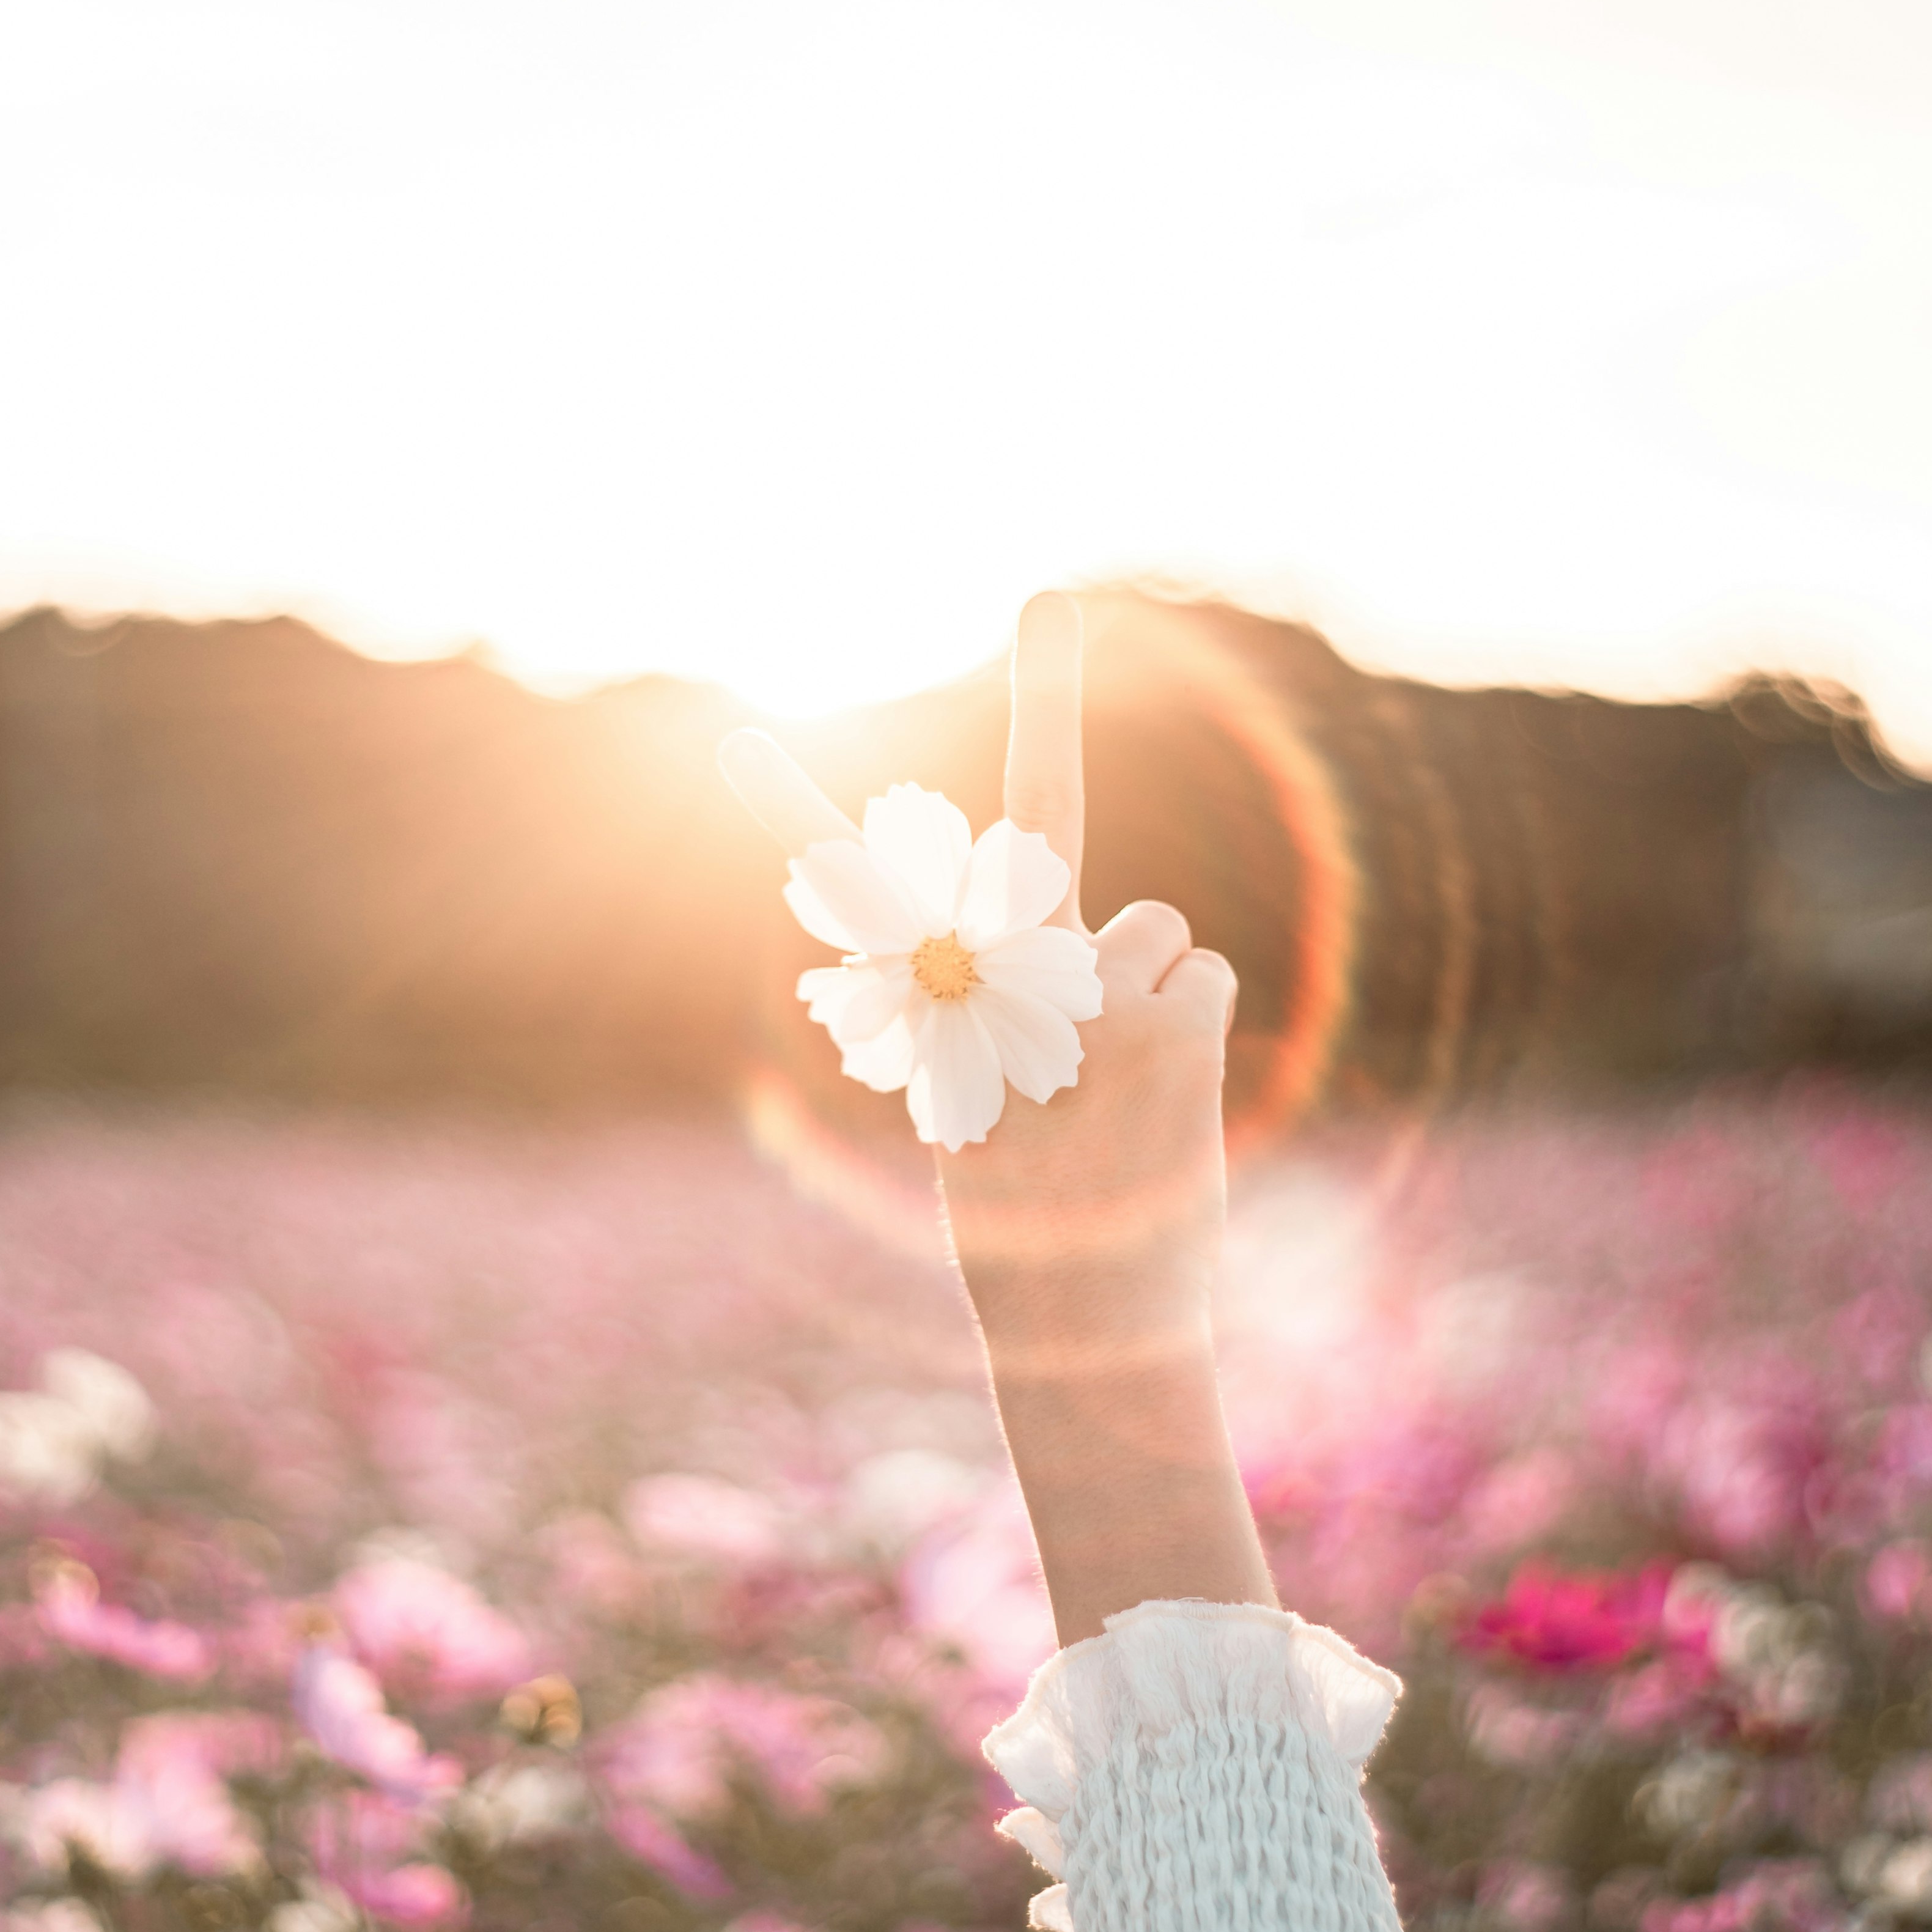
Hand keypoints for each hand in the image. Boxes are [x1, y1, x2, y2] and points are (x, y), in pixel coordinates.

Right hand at [721, 591, 1274, 1641]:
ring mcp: (1086, 998)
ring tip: (1129, 1093)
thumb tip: (1032, 968)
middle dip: (1039, 688)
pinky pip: (1203, 976)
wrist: (1093, 1333)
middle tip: (1041, 598)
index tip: (728, 744)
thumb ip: (999, 1023)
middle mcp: (1000, 991)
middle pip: (1041, 828)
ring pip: (1151, 936)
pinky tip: (1172, 1102)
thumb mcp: (986, 1122)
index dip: (795, 815)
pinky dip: (1202, 1030)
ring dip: (1151, 997)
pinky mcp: (1170, 1022)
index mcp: (931, 1019)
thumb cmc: (1038, 1233)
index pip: (859, 896)